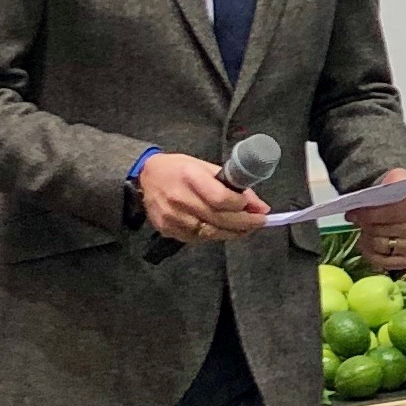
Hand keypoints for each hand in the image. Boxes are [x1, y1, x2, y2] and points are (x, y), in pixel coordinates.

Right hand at [136, 151, 267, 244]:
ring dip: (233, 232)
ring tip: (247, 228)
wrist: (145, 177)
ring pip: (210, 233)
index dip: (241, 205)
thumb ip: (232, 185)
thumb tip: (258, 205)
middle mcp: (180, 198)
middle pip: (219, 219)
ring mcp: (172, 217)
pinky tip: (225, 230)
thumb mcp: (205, 167)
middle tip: (260, 221)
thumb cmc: (178, 169)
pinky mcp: (168, 230)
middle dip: (245, 222)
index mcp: (190, 177)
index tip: (254, 205)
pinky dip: (215, 235)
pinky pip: (198, 239)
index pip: (221, 199)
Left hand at [349, 176, 405, 271]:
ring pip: (379, 247)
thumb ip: (388, 181)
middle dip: (366, 225)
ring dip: (367, 239)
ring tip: (365, 232)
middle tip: (358, 221)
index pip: (388, 212)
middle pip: (381, 231)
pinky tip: (370, 245)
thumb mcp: (394, 178)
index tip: (352, 212)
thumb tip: (375, 193)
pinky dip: (371, 254)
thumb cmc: (397, 195)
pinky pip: (383, 263)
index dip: (367, 213)